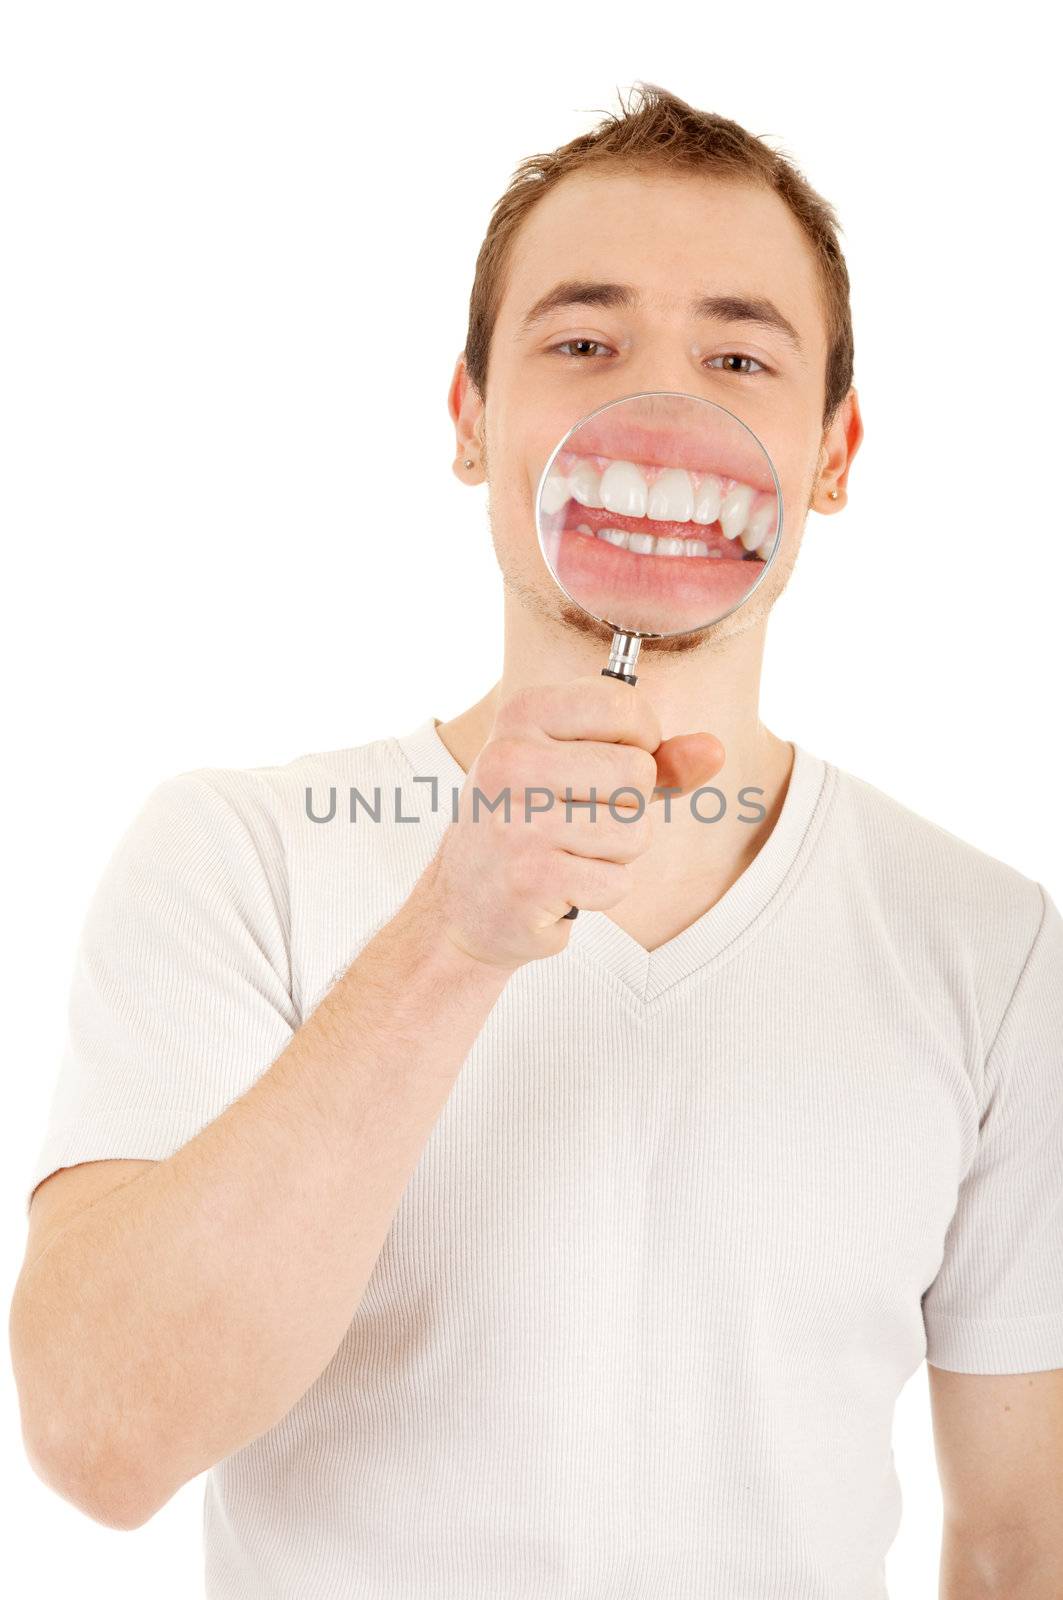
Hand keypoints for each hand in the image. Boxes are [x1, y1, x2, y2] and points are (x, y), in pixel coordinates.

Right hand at [421, 676, 724, 969]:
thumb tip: (715, 750)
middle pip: (638, 773)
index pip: (624, 706)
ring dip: (614, 855)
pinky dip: (598, 892)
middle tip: (574, 822)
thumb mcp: (578, 770)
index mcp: (520, 715)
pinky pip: (617, 882)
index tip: (603, 766)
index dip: (639, 743)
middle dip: (626, 808)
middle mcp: (509, 760)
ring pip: (634, 832)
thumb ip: (652, 757)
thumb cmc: (530, 825)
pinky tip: (558, 887)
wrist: (463, 905)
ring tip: (566, 854)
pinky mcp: (531, 879)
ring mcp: (517, 821)